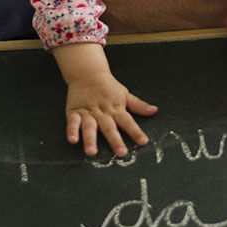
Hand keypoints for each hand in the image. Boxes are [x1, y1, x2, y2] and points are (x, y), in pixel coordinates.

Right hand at [54, 42, 157, 156]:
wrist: (88, 73)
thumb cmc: (108, 87)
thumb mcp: (125, 95)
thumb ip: (139, 105)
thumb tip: (154, 110)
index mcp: (116, 109)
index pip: (128, 121)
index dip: (135, 132)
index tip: (143, 142)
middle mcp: (102, 113)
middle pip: (109, 127)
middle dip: (115, 140)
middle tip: (121, 153)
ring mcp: (88, 113)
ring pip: (90, 127)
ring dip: (90, 139)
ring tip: (92, 152)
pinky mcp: (74, 112)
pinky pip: (72, 122)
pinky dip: (72, 131)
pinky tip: (73, 140)